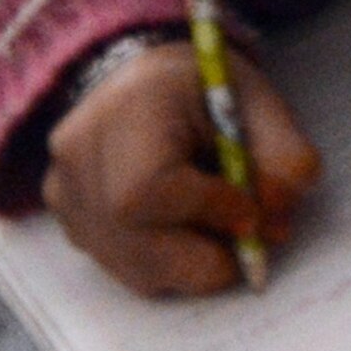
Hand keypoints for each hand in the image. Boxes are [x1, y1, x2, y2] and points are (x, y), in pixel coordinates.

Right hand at [43, 38, 320, 297]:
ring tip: (217, 220)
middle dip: (209, 255)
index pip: (148, 190)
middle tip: (248, 235)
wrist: (143, 81)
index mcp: (127, 110)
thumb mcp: (260, 104)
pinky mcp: (68, 224)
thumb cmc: (206, 90)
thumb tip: (276, 225)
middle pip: (136, 244)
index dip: (209, 212)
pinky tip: (186, 223)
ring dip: (194, 263)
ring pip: (135, 269)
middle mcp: (79, 158)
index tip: (253, 212)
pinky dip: (170, 261)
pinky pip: (125, 269)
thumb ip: (285, 158)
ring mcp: (65, 196)